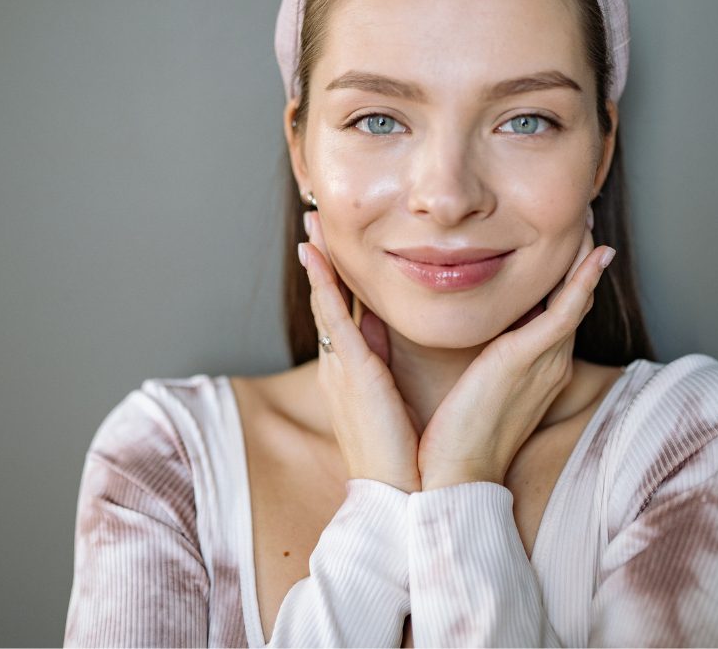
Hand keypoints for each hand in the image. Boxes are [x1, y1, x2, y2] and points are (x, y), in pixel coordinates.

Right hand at [298, 210, 422, 492]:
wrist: (402, 496)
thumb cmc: (405, 456)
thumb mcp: (393, 398)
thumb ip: (389, 361)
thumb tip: (391, 328)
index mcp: (354, 373)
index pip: (346, 315)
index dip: (339, 278)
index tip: (334, 246)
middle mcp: (341, 366)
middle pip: (330, 301)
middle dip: (323, 261)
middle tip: (315, 221)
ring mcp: (342, 367)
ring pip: (328, 302)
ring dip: (320, 261)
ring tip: (312, 225)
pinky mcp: (352, 371)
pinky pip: (333, 317)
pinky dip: (324, 283)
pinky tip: (315, 254)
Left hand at [417, 207, 613, 488]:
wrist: (452, 476)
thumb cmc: (453, 436)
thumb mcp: (469, 384)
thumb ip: (472, 354)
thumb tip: (448, 323)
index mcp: (531, 367)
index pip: (553, 311)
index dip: (562, 276)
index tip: (559, 242)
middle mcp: (547, 361)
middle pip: (571, 298)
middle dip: (577, 258)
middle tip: (581, 218)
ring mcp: (544, 360)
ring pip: (574, 297)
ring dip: (583, 257)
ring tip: (587, 219)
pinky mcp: (531, 359)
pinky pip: (566, 311)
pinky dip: (582, 281)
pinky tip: (595, 254)